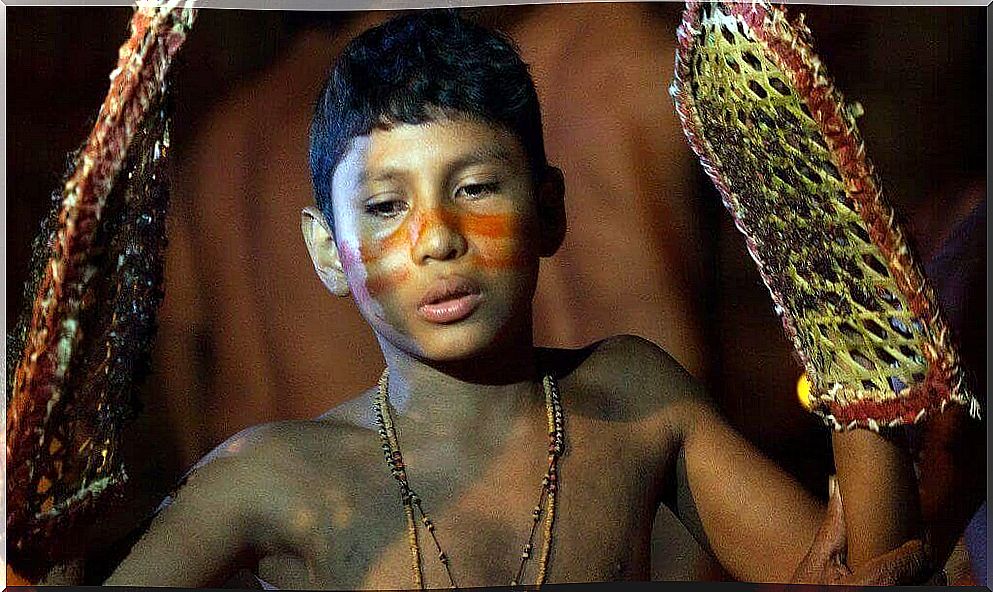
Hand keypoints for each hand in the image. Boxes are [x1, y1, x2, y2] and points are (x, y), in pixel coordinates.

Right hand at [791, 477, 938, 585]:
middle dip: (924, 569)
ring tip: (907, 577)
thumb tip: (840, 492)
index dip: (916, 547)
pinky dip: (911, 591)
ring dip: (923, 584)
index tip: (911, 544)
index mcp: (872, 585)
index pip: (915, 558)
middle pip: (932, 581)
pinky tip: (896, 586)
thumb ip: (833, 530)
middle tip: (911, 561)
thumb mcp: (814, 566)